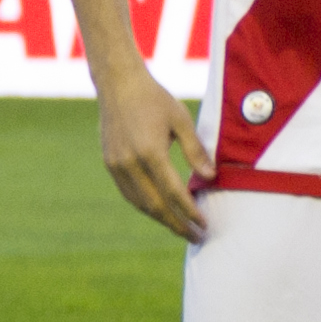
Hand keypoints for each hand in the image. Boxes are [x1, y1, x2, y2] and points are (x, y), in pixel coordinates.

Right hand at [95, 56, 211, 240]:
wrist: (118, 84)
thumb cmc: (154, 98)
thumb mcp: (181, 119)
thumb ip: (195, 150)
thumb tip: (210, 177)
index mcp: (150, 152)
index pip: (173, 193)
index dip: (189, 212)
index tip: (203, 224)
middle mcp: (130, 163)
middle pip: (155, 205)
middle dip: (176, 224)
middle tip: (195, 237)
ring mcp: (116, 165)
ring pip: (140, 203)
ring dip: (161, 219)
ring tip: (179, 227)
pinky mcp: (110, 163)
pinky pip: (128, 193)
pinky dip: (145, 206)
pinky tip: (159, 210)